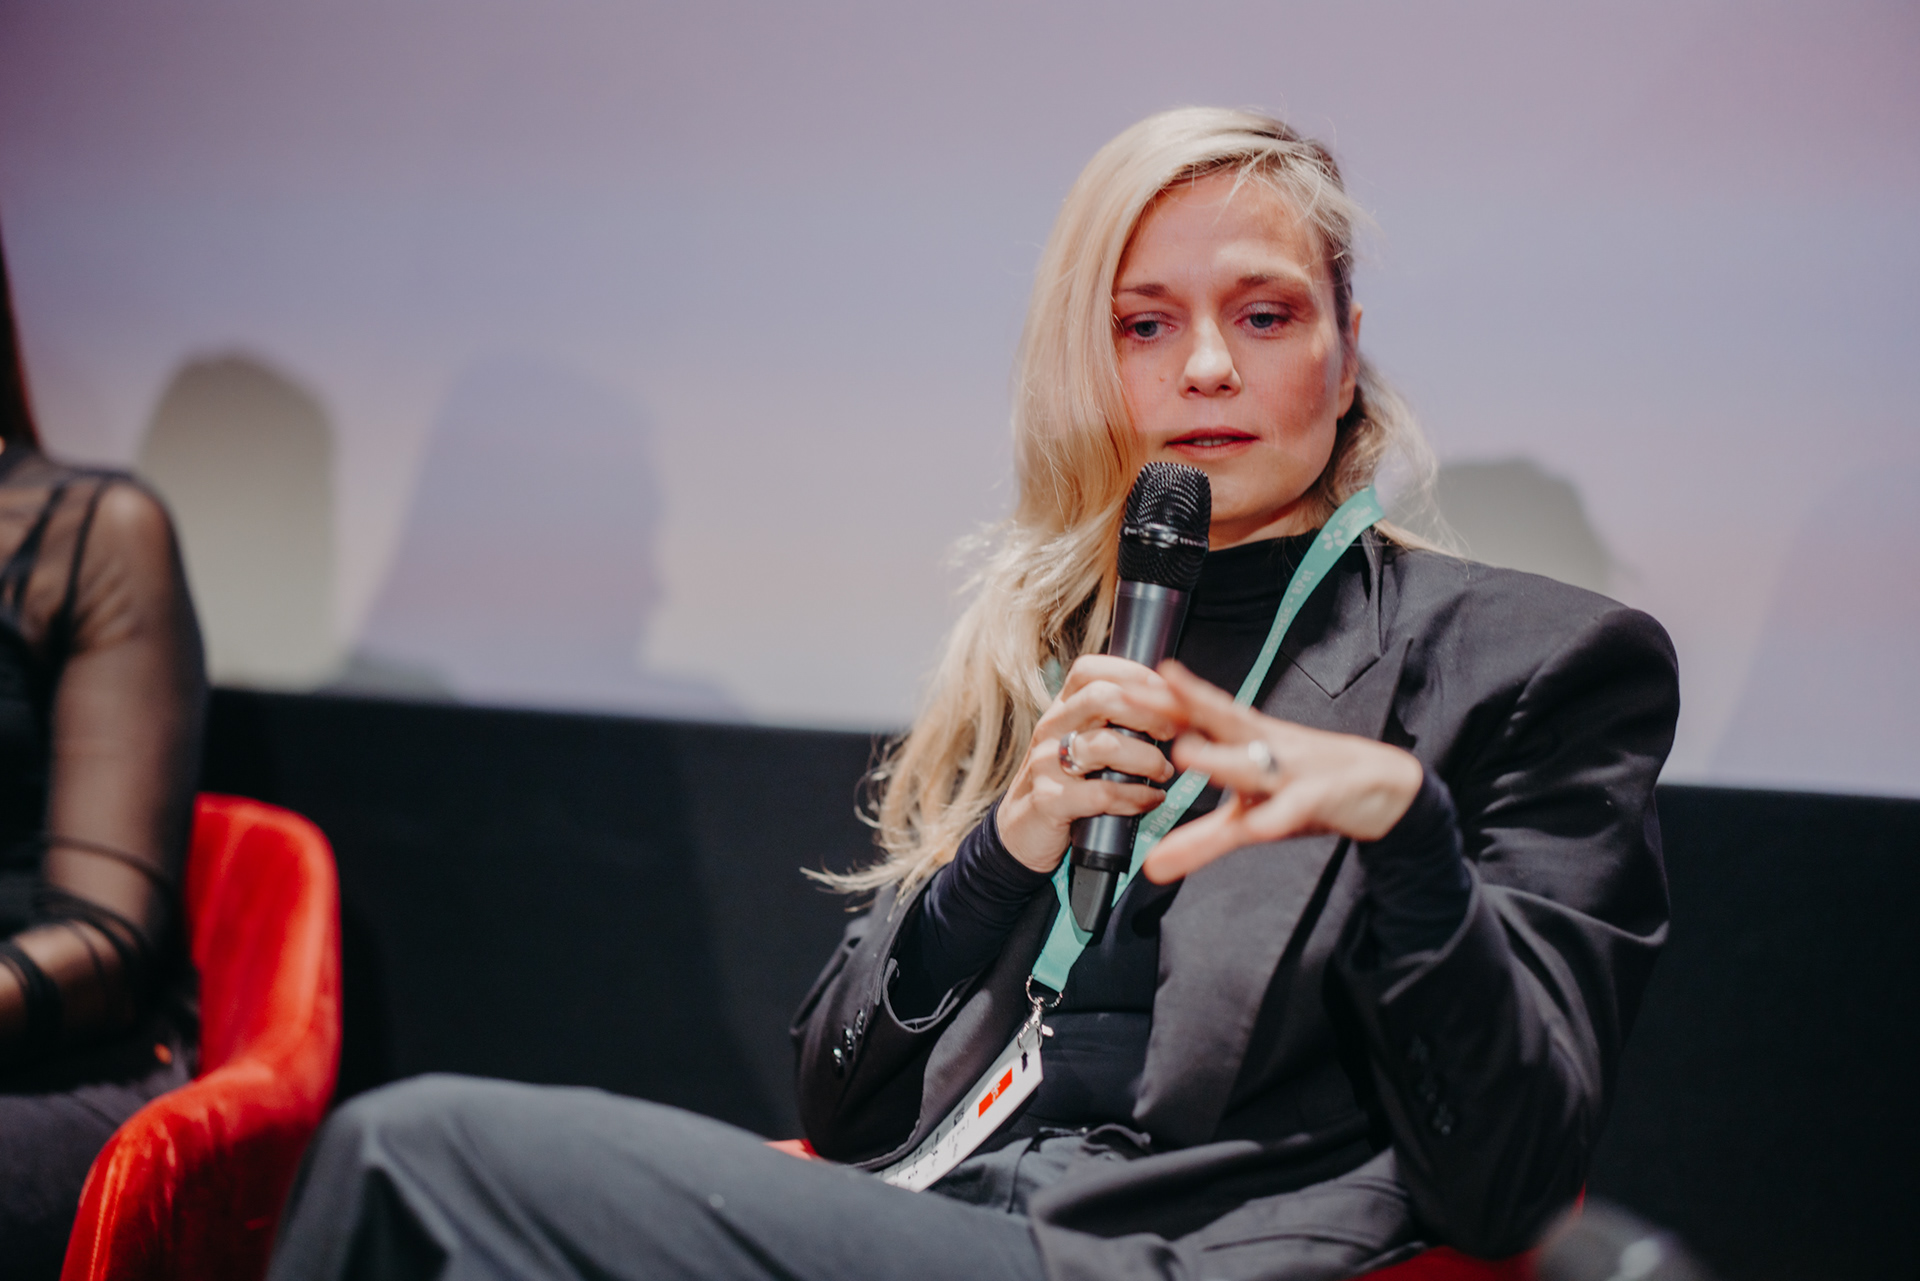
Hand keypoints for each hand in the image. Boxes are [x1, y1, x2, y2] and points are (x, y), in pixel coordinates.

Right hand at [996, 655, 1181, 873]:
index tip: (1166, 693)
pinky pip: (1101, 794)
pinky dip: (1136, 797)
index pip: (1089, 671)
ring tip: (1163, 771)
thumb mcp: (1078, 744)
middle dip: (1147, 712)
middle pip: (1101, 698)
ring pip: (1104, 746)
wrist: (1019, 833)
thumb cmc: (1063, 784)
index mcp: (1060, 710)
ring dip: (1146, 759)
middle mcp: (1050, 729)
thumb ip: (1109, 724)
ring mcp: (1045, 764)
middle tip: (1171, 731)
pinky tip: (1151, 800)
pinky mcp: (1048, 801)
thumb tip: (1166, 709)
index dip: (1132, 674)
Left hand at [1141, 660, 1422, 883]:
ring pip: (1252, 762)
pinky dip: (1280, 815)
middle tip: (1137, 693)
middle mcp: (1265, 746)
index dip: (1154, 701)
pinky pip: (1296, 807)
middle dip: (1176, 705)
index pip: (1194, 715)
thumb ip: (1202, 841)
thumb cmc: (1307, 789)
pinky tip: (1261, 824)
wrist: (1382, 787)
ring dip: (1220, 758)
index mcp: (1245, 741)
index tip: (1111, 684)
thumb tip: (1152, 868)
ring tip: (1185, 755)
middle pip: (1216, 719)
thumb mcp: (1250, 819)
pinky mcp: (1321, 797)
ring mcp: (1292, 769)